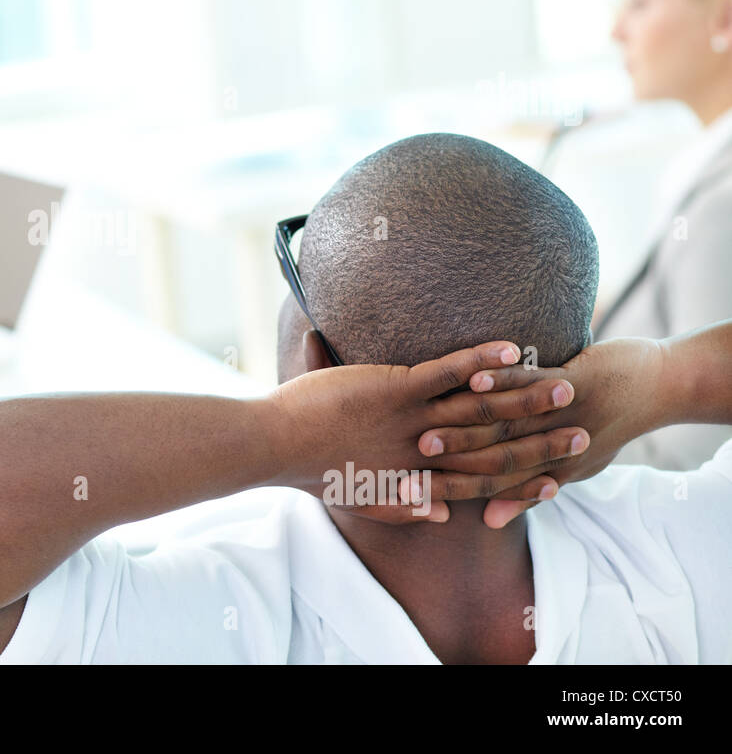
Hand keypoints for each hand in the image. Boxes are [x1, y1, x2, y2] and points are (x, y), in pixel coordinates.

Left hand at [272, 341, 587, 523]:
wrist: (277, 446)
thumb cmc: (313, 471)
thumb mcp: (367, 501)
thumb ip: (409, 508)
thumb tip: (445, 512)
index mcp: (423, 478)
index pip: (487, 478)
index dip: (528, 474)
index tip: (563, 470)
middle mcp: (428, 450)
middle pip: (498, 443)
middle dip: (543, 434)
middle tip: (583, 423)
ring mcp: (415, 416)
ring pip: (481, 406)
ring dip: (525, 394)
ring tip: (564, 382)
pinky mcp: (397, 388)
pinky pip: (447, 370)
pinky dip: (481, 359)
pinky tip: (513, 348)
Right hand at [420, 335, 668, 527]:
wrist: (654, 390)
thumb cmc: (604, 426)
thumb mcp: (571, 468)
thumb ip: (527, 493)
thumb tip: (487, 520)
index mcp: (553, 472)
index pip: (492, 487)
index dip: (450, 492)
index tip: (408, 497)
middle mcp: (558, 448)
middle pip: (493, 460)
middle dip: (448, 464)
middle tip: (406, 470)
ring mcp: (565, 415)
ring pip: (508, 422)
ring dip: (465, 428)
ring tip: (428, 430)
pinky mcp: (575, 381)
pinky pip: (531, 378)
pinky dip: (501, 376)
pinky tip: (474, 376)